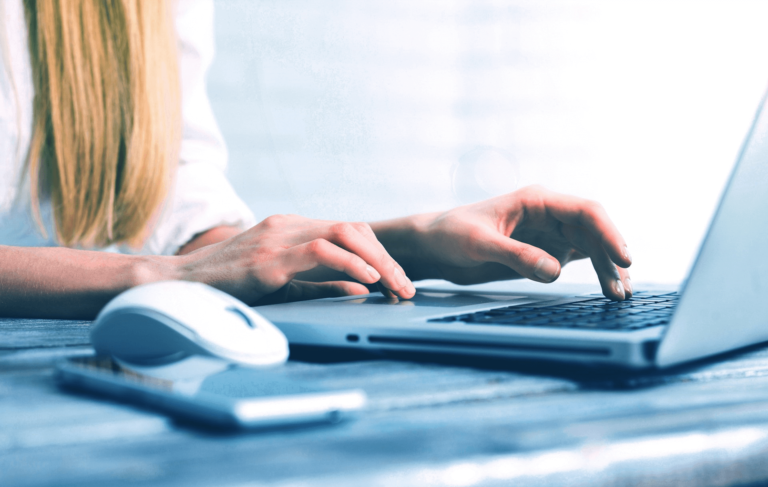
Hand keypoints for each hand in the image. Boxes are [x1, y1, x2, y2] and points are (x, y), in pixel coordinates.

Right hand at [174, 215, 415, 304]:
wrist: (179, 284)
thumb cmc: (230, 286)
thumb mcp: (284, 284)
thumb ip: (321, 284)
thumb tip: (362, 290)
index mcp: (293, 228)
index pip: (350, 231)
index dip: (379, 254)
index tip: (397, 282)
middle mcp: (289, 225)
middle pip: (355, 229)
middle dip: (387, 258)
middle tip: (406, 287)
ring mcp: (279, 237)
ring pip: (345, 234)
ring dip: (378, 261)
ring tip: (396, 286)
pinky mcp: (269, 257)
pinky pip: (320, 251)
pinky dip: (350, 264)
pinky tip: (367, 281)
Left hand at [382, 185, 632, 299]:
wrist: (432, 246)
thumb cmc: (449, 234)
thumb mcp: (478, 244)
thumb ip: (516, 255)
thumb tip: (554, 271)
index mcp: (535, 200)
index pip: (585, 211)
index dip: (608, 233)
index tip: (622, 258)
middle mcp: (548, 214)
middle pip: (594, 232)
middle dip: (611, 258)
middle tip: (621, 290)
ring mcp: (548, 233)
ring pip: (590, 247)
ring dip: (607, 268)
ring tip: (618, 295)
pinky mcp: (544, 252)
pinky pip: (577, 259)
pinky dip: (594, 273)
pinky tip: (607, 288)